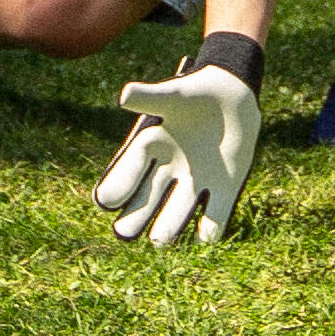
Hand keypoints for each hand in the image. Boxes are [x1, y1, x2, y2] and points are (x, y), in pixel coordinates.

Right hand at [96, 60, 263, 249]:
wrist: (231, 96)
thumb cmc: (194, 94)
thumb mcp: (173, 95)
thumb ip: (150, 98)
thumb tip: (124, 95)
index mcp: (152, 146)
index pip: (132, 168)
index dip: (119, 183)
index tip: (104, 200)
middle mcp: (171, 169)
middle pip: (150, 196)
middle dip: (138, 214)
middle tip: (123, 234)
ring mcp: (198, 180)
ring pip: (180, 207)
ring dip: (171, 224)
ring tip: (159, 241)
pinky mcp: (225, 185)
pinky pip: (217, 208)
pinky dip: (213, 223)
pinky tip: (206, 237)